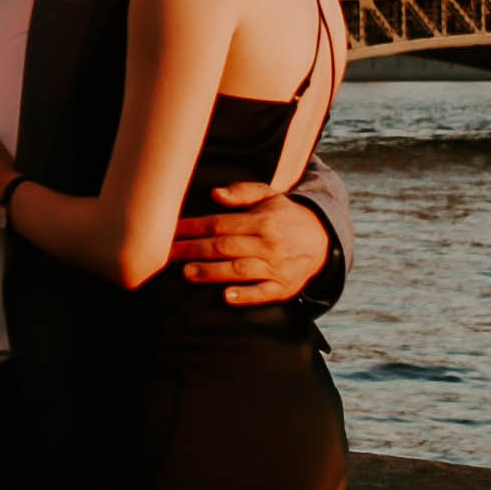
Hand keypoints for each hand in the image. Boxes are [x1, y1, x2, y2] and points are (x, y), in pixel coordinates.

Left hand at [170, 179, 332, 307]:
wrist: (323, 240)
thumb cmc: (287, 216)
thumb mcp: (270, 196)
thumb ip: (243, 192)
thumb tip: (214, 193)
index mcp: (263, 220)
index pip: (220, 224)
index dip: (194, 227)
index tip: (171, 231)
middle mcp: (269, 244)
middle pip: (224, 247)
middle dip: (193, 250)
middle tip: (167, 254)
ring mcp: (276, 267)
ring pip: (239, 270)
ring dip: (212, 272)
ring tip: (187, 273)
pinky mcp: (284, 288)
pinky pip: (263, 293)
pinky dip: (245, 295)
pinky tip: (226, 297)